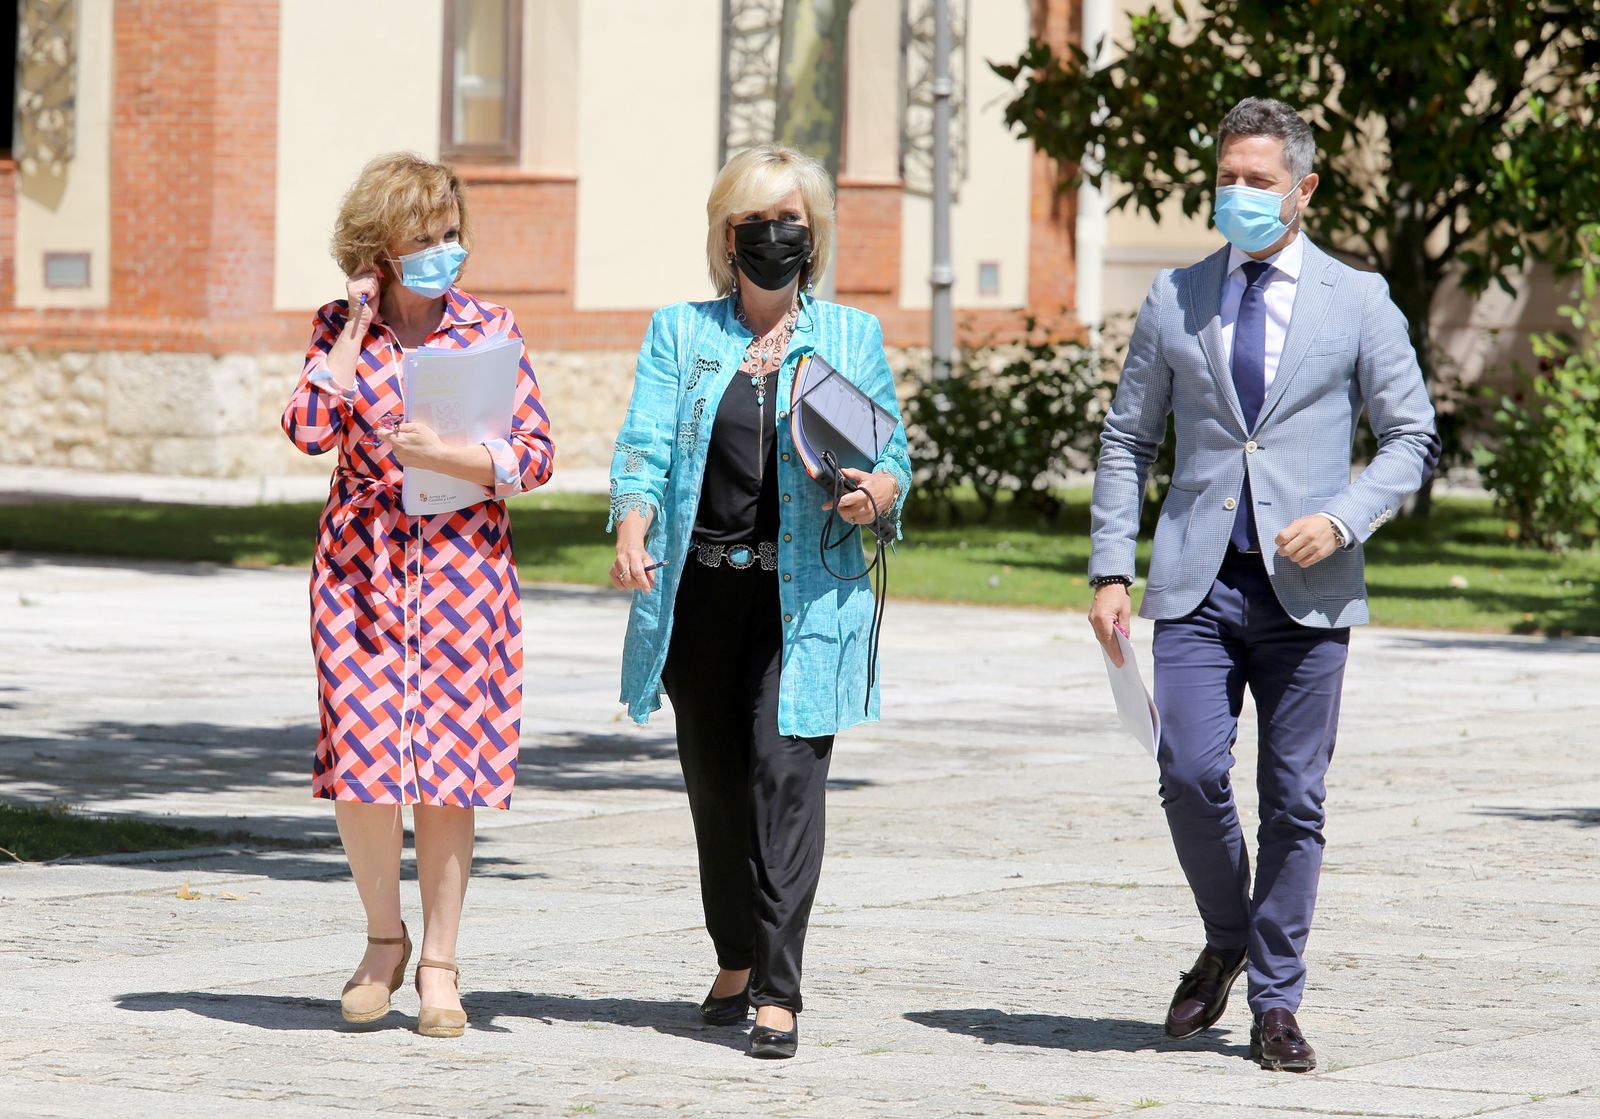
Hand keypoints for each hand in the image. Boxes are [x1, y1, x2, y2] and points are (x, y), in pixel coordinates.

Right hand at [325, 269, 379, 388]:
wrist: (362, 321)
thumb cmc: (368, 307)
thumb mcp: (373, 289)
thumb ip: (375, 278)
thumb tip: (378, 268)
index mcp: (354, 278)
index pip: (365, 265)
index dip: (374, 269)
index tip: (379, 276)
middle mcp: (350, 279)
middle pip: (371, 272)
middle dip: (376, 284)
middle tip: (370, 295)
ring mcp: (351, 284)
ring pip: (371, 279)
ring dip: (374, 290)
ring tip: (368, 298)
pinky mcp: (353, 290)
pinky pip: (370, 286)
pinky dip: (372, 293)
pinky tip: (367, 300)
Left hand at [378, 421, 444, 468]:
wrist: (438, 459)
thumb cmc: (429, 443)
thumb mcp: (418, 427)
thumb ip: (403, 426)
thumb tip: (395, 427)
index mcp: (397, 441)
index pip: (381, 433)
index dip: (386, 429)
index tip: (392, 429)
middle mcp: (396, 451)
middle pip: (392, 440)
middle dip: (399, 437)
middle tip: (413, 436)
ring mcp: (400, 458)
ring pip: (397, 447)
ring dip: (404, 445)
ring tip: (417, 445)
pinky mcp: (405, 463)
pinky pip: (402, 454)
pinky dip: (407, 452)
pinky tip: (417, 451)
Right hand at [610, 544, 659, 593]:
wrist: (627, 547)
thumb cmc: (640, 556)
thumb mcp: (648, 561)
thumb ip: (651, 573)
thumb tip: (651, 585)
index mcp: (634, 556)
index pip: (637, 572)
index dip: (643, 582)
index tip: (647, 590)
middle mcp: (622, 560)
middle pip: (630, 580)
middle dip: (638, 585)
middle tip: (642, 584)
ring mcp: (615, 566)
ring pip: (624, 583)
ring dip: (632, 586)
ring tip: (636, 580)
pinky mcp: (611, 571)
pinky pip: (618, 585)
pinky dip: (625, 586)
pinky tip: (628, 580)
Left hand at [823, 468, 897, 525]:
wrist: (888, 490)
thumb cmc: (875, 483)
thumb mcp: (863, 475)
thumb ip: (852, 473)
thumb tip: (841, 471)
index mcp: (864, 495)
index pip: (845, 501)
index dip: (836, 501)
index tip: (828, 503)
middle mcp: (866, 508)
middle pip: (845, 513)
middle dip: (840, 507)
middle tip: (840, 501)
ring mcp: (868, 515)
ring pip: (849, 518)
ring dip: (845, 513)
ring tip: (848, 505)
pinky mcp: (869, 520)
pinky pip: (855, 521)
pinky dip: (851, 516)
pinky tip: (854, 509)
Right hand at [1088, 583, 1131, 666]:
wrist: (1108, 582)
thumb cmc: (1119, 596)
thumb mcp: (1125, 612)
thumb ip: (1124, 628)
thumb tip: (1125, 641)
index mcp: (1103, 619)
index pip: (1109, 640)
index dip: (1115, 653)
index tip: (1120, 663)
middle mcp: (1094, 620)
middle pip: (1103, 641)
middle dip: (1112, 652)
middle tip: (1119, 663)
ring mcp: (1091, 619)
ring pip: (1100, 637)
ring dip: (1108, 646)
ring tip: (1117, 656)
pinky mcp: (1092, 618)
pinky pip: (1099, 632)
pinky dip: (1106, 639)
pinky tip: (1112, 644)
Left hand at [1275, 514, 1339, 568]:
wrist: (1334, 526)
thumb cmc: (1314, 524)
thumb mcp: (1301, 522)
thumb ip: (1290, 530)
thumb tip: (1280, 542)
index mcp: (1300, 527)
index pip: (1282, 537)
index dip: (1278, 541)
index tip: (1281, 542)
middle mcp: (1307, 536)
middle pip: (1286, 550)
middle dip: (1283, 551)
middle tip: (1286, 549)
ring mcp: (1314, 546)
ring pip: (1294, 558)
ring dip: (1293, 556)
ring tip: (1297, 551)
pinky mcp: (1320, 554)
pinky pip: (1304, 563)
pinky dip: (1301, 561)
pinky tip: (1304, 555)